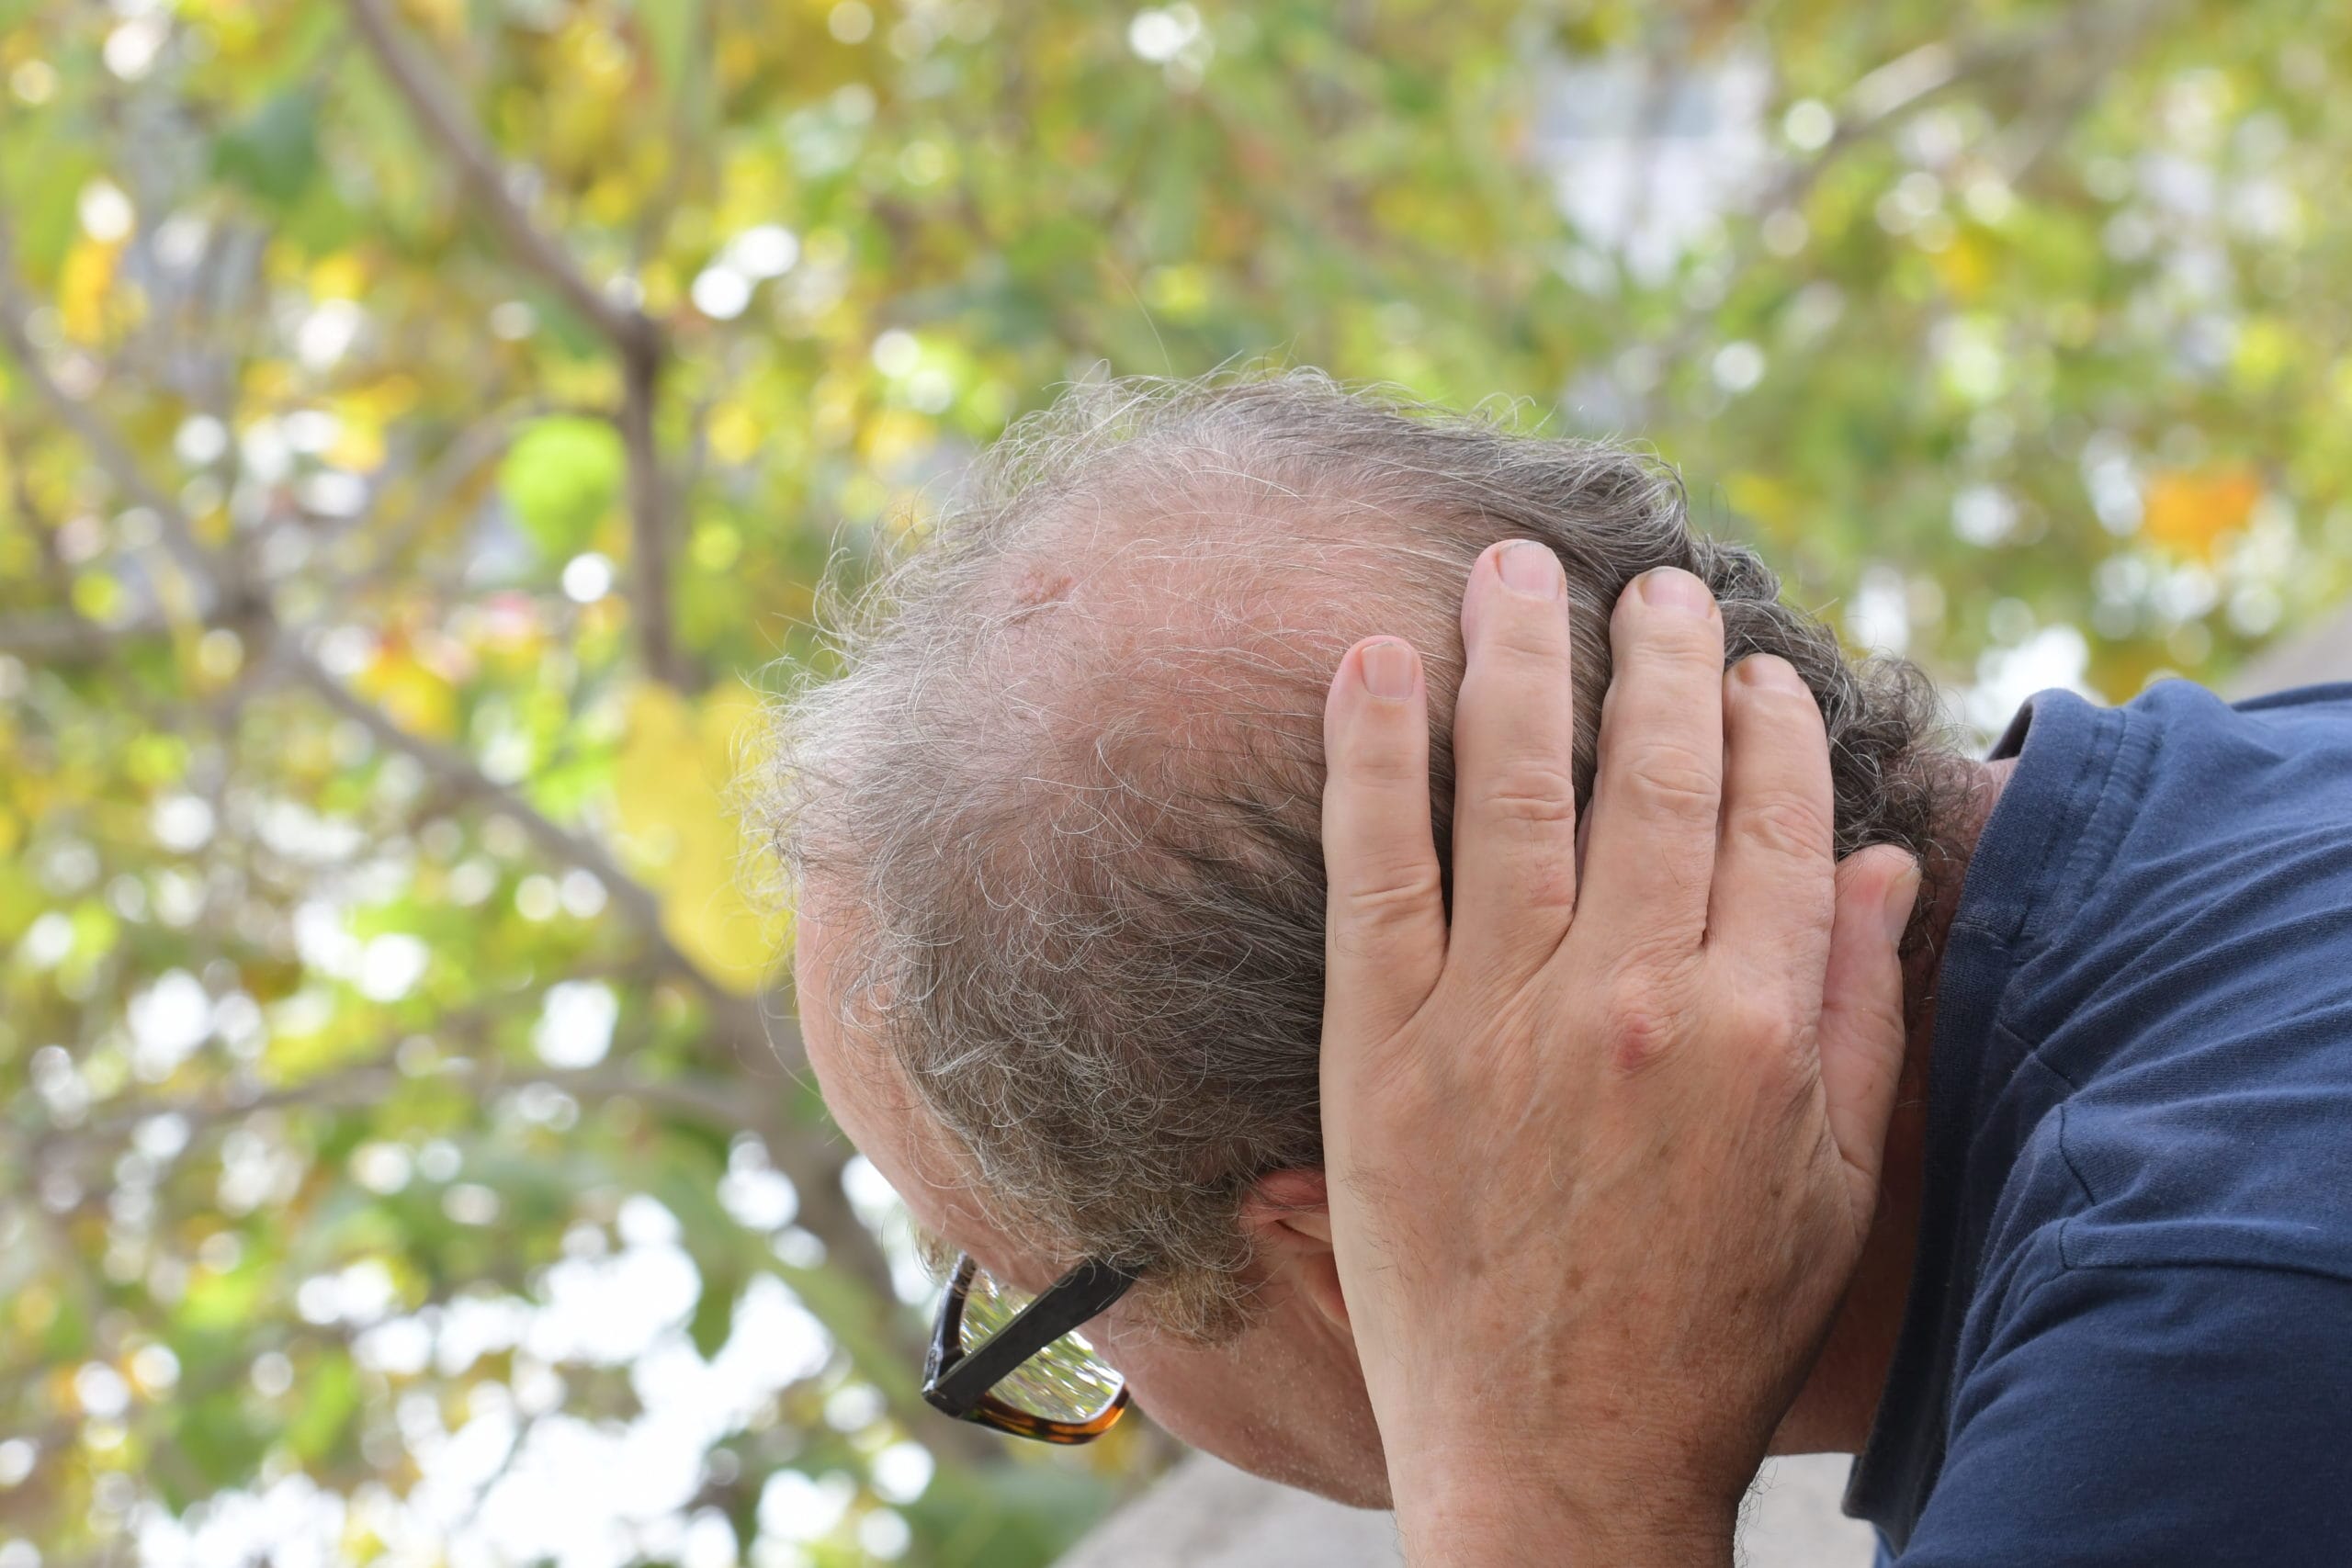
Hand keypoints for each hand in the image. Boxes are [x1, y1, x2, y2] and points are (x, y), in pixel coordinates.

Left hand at [1316, 544, 1918, 1563]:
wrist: (1557, 1462)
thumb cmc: (1709, 1333)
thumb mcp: (1829, 1185)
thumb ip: (1855, 1011)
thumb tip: (1878, 863)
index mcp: (1753, 1028)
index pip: (1771, 822)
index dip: (1768, 728)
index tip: (1760, 666)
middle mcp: (1631, 998)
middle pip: (1651, 779)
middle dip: (1658, 662)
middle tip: (1649, 583)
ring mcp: (1498, 1013)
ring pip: (1514, 790)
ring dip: (1518, 661)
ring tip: (1515, 570)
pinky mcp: (1382, 1045)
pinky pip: (1374, 866)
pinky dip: (1373, 755)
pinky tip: (1376, 662)